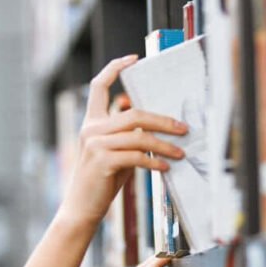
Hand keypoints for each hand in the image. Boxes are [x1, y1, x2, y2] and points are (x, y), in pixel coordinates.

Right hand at [58, 54, 189, 226]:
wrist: (82, 207)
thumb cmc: (102, 180)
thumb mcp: (114, 152)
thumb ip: (127, 134)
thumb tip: (155, 122)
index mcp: (92, 122)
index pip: (99, 86)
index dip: (114, 68)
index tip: (133, 58)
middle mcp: (91, 129)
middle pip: (132, 112)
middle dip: (162, 120)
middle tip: (183, 129)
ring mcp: (95, 144)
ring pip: (138, 135)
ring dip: (164, 144)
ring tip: (180, 153)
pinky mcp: (102, 161)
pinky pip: (136, 156)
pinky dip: (154, 161)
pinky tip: (164, 167)